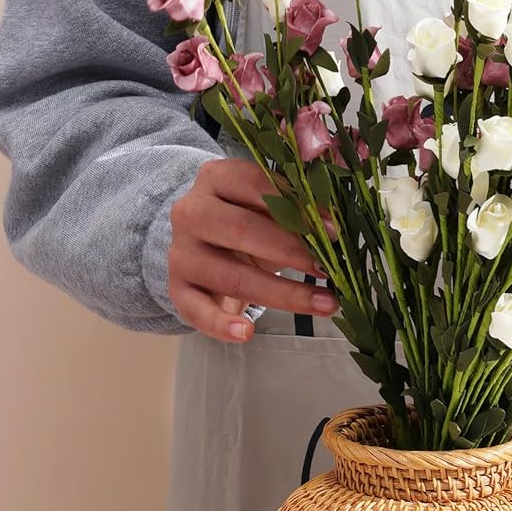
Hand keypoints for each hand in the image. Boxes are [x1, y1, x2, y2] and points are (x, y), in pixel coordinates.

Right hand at [168, 159, 337, 341]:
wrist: (205, 247)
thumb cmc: (248, 223)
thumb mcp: (268, 207)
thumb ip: (295, 207)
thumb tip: (334, 224)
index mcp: (216, 178)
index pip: (256, 185)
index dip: (297, 208)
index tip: (334, 231)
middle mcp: (191, 211)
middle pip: (242, 229)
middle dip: (292, 251)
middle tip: (330, 268)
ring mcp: (181, 252)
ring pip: (231, 276)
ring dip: (283, 294)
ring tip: (325, 305)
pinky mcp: (177, 288)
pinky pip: (196, 310)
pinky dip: (221, 324)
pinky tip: (247, 333)